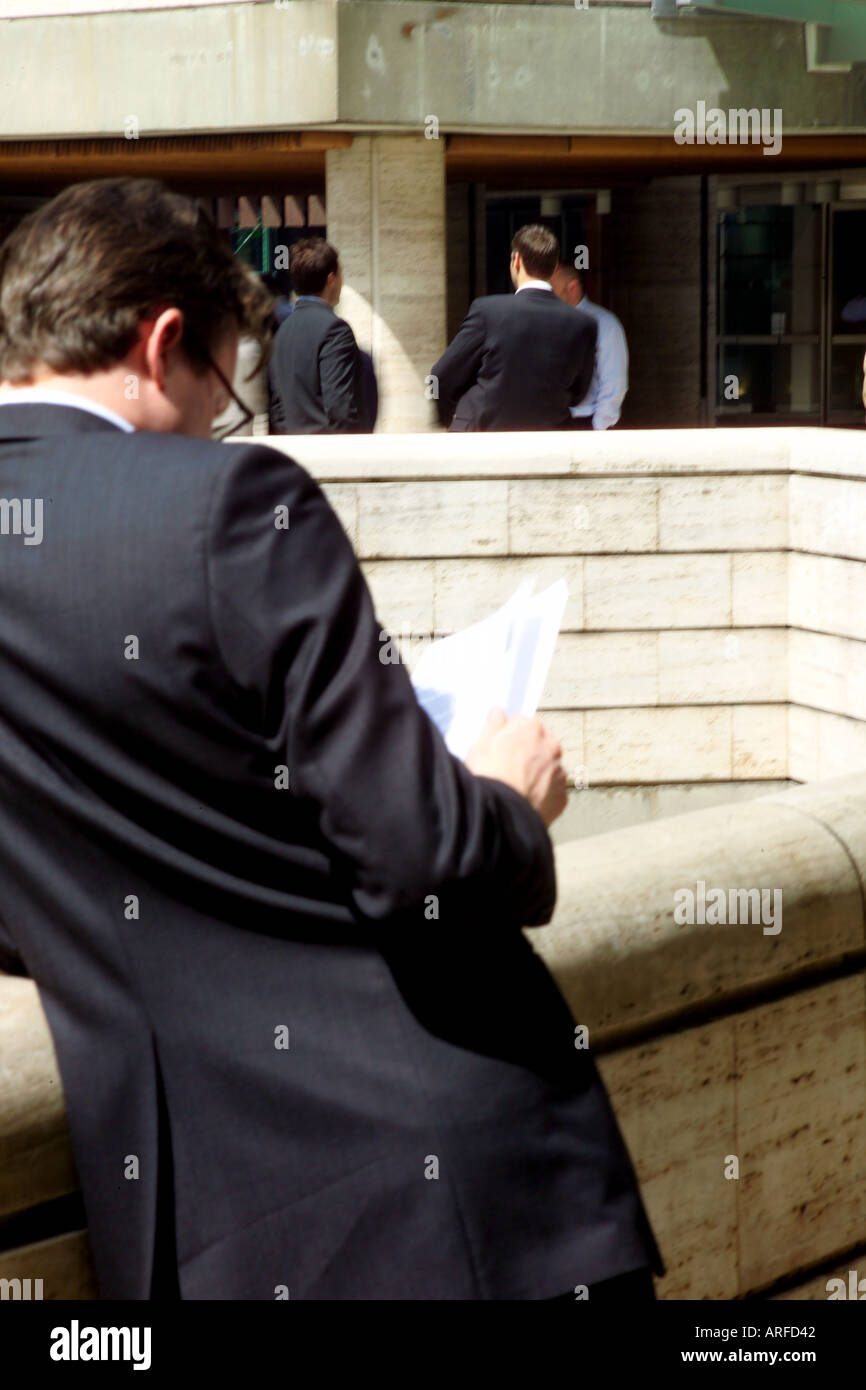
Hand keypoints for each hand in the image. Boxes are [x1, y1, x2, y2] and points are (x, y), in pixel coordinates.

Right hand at [465, 707, 568, 827]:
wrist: (501, 813)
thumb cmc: (488, 776)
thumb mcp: (480, 745)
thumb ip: (493, 724)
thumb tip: (498, 712)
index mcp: (531, 728)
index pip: (523, 724)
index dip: (510, 736)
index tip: (501, 748)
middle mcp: (551, 746)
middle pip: (540, 745)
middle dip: (528, 753)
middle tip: (508, 769)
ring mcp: (559, 773)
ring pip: (548, 769)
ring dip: (537, 775)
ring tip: (516, 788)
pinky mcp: (562, 796)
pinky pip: (552, 792)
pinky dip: (542, 795)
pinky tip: (525, 801)